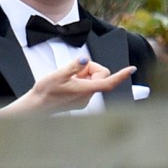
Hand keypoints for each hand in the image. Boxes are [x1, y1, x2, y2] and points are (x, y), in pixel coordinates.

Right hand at [0, 57, 136, 115]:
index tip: (131, 69)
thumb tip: (84, 60)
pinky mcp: (80, 101)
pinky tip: (67, 84)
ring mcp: (84, 100)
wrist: (36, 107)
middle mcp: (87, 97)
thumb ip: (72, 67)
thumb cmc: (44, 92)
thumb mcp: (57, 75)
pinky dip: (80, 81)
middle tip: (74, 69)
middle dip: (90, 69)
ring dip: (84, 75)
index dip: (121, 75)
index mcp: (84, 90)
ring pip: (93, 80)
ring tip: (67, 78)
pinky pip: (87, 86)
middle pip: (99, 76)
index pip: (108, 82)